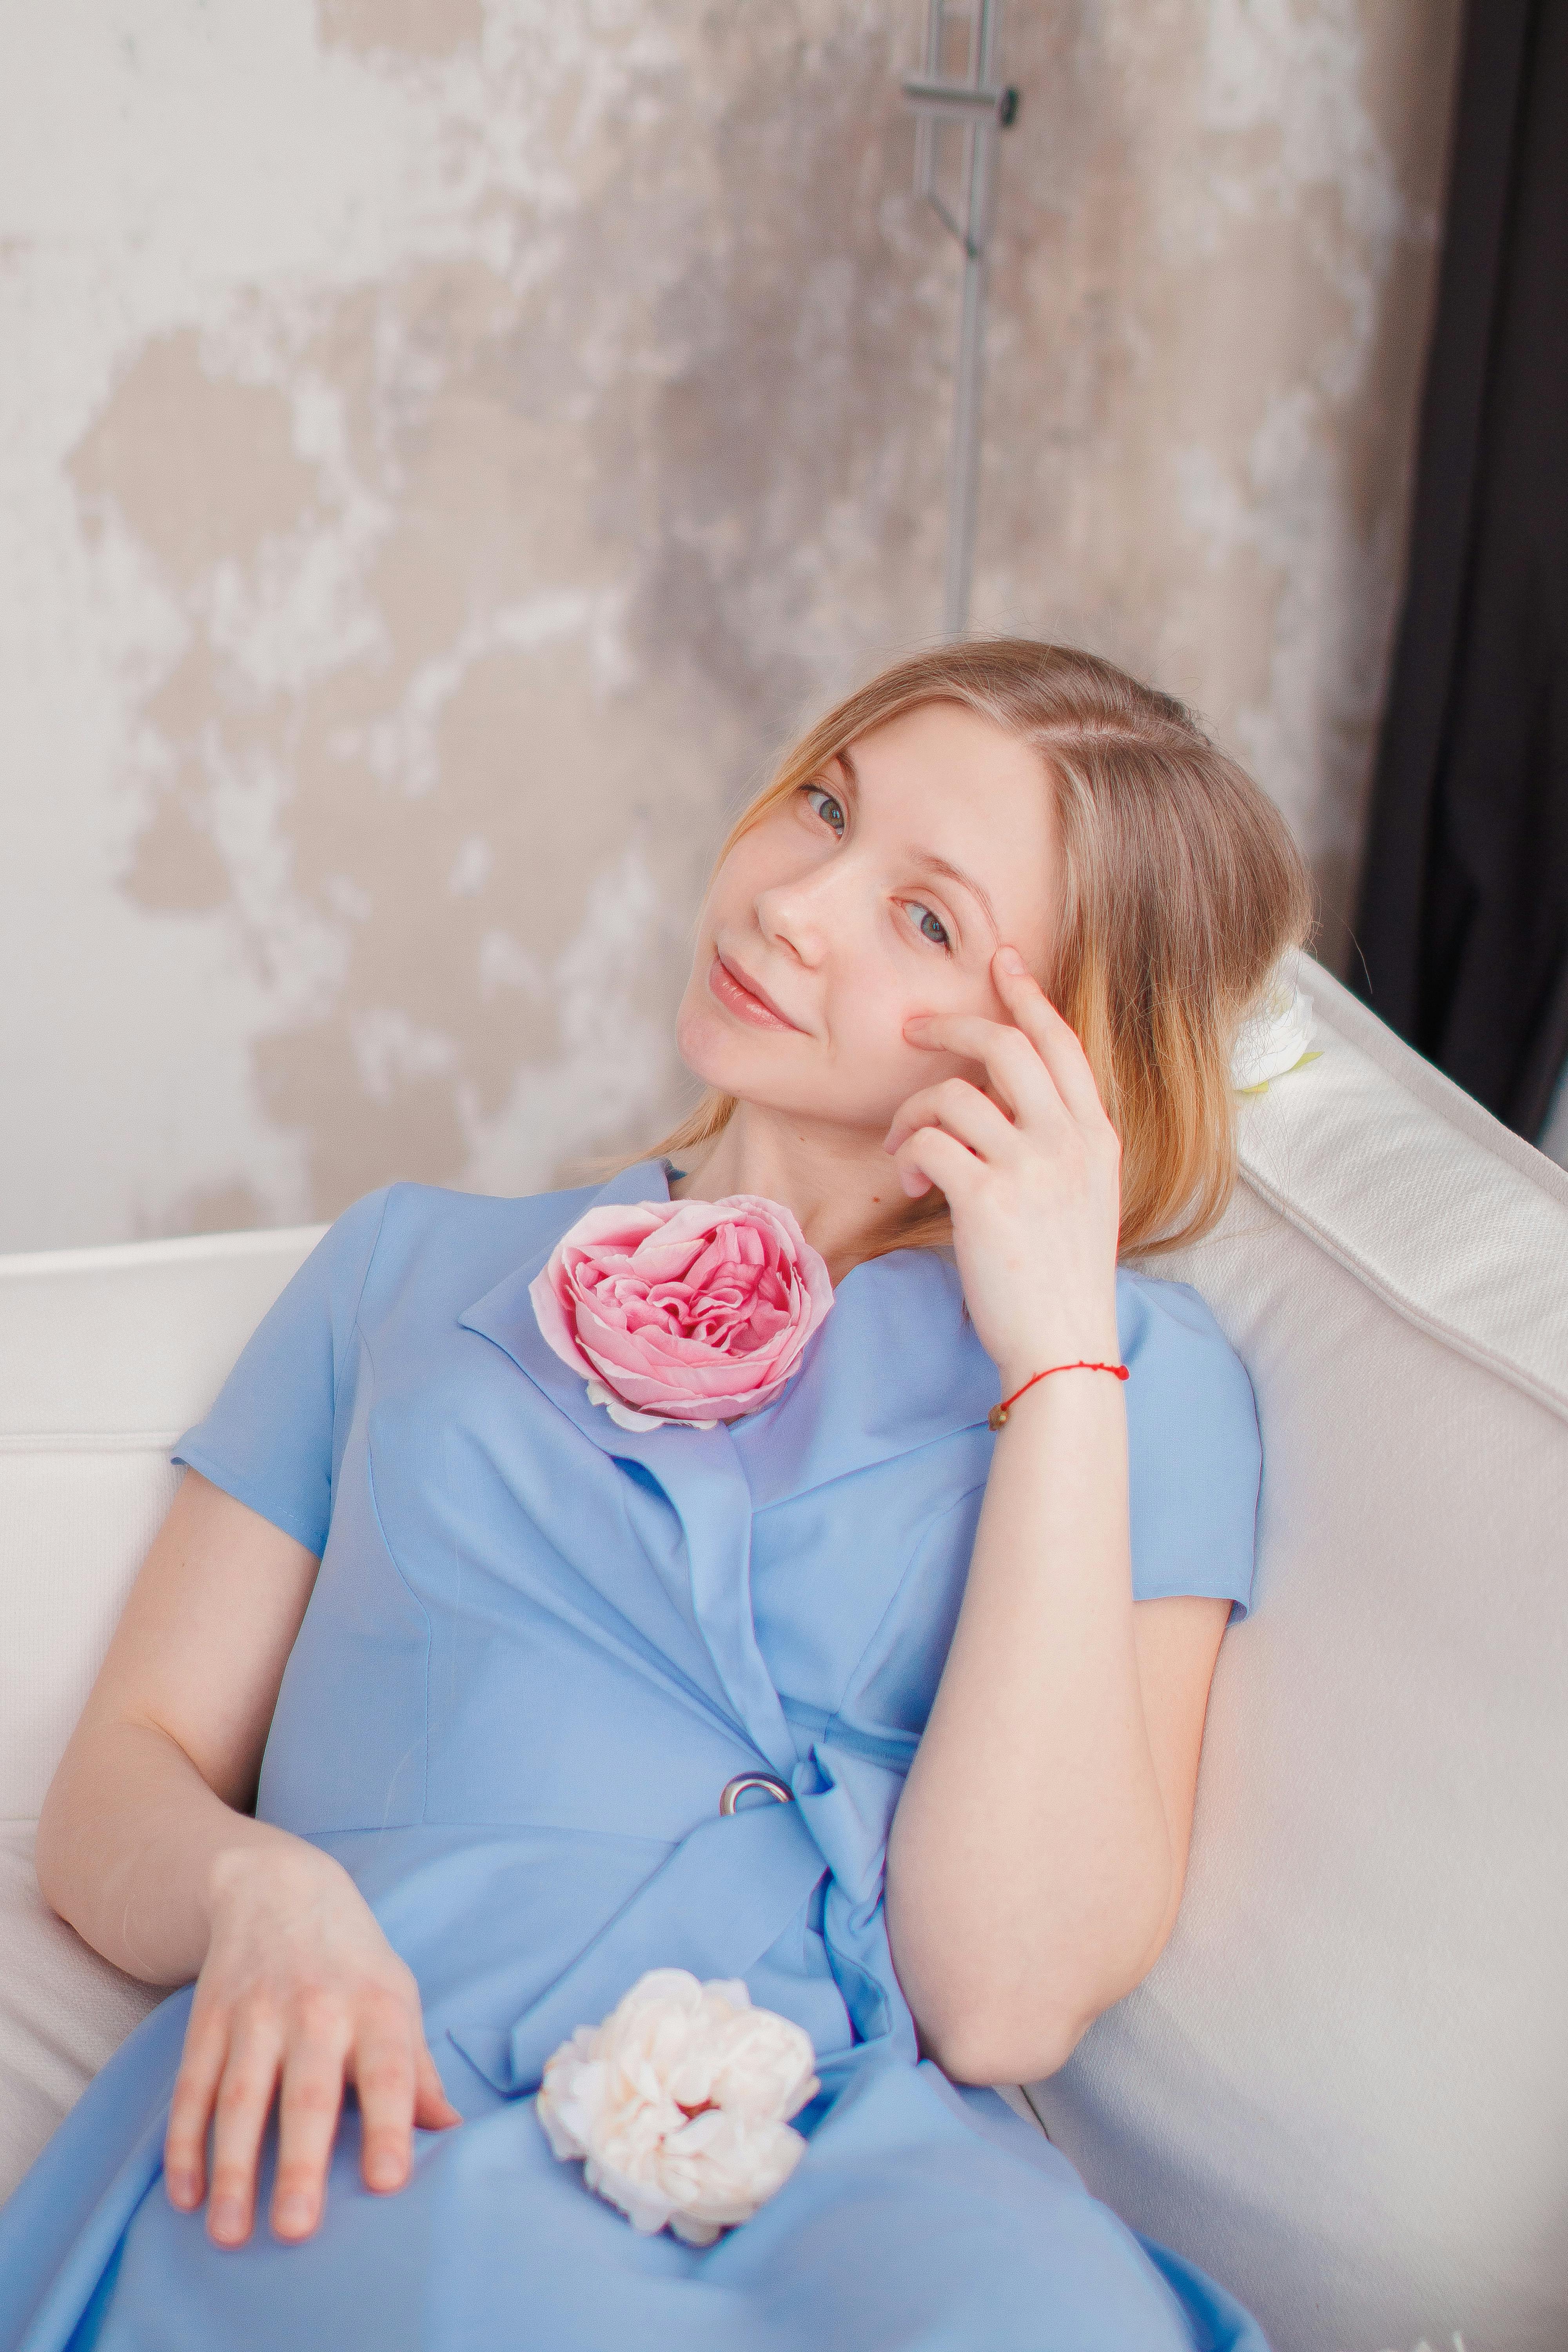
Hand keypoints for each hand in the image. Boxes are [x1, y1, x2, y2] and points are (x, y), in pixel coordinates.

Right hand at [164, 1837, 460, 2246]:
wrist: (278, 1888)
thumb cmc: (354, 1964)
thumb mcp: (398, 1999)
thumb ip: (419, 2072)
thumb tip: (453, 2134)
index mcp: (376, 2007)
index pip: (389, 2071)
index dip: (390, 2125)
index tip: (388, 2183)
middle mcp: (317, 2010)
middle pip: (308, 2094)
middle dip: (301, 2163)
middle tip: (297, 2230)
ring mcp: (256, 2015)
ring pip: (240, 2098)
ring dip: (234, 2169)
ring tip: (229, 2233)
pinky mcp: (208, 2021)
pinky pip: (193, 2088)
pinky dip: (184, 2143)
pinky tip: (186, 2194)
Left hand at [882, 946, 1121, 1383]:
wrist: (1064, 1346)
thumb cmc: (1062, 1279)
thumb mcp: (1082, 1198)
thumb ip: (1057, 1145)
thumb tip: (1002, 1106)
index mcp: (1097, 1136)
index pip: (1062, 1043)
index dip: (1029, 995)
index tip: (1002, 962)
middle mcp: (1069, 1141)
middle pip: (1005, 1044)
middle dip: (952, 1026)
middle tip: (914, 1030)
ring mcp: (1031, 1166)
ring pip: (953, 1093)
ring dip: (914, 1113)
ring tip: (905, 1149)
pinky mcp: (986, 1197)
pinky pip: (929, 1142)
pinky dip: (908, 1154)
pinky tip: (911, 1183)